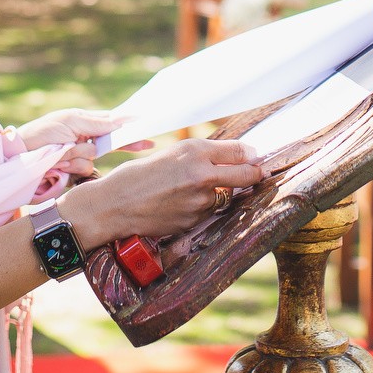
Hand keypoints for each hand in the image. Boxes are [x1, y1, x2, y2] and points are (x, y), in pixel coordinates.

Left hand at [13, 109, 147, 179]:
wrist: (21, 155)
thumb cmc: (44, 132)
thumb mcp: (70, 121)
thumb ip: (96, 122)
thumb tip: (120, 121)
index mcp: (85, 122)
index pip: (112, 122)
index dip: (128, 124)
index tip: (146, 123)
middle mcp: (85, 138)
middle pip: (111, 142)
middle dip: (124, 143)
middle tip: (147, 144)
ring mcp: (80, 155)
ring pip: (95, 156)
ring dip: (79, 153)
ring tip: (61, 150)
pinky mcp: (74, 171)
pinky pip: (84, 168)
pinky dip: (73, 164)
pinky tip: (60, 162)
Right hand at [60, 138, 265, 245]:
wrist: (114, 205)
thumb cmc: (138, 175)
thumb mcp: (171, 154)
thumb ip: (204, 154)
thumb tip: (238, 155)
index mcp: (194, 151)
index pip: (239, 151)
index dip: (250, 154)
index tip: (256, 157)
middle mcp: (202, 175)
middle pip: (246, 175)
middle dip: (254, 174)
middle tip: (258, 172)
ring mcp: (199, 202)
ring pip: (225, 196)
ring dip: (220, 193)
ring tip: (194, 190)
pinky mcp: (194, 222)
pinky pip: (208, 212)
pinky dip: (203, 208)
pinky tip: (181, 204)